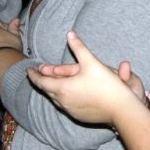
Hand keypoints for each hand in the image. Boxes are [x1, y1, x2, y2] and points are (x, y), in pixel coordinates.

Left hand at [27, 31, 141, 123]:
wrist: (120, 109)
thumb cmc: (106, 85)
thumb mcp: (92, 62)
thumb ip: (79, 47)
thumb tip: (70, 33)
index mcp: (63, 88)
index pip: (41, 81)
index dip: (33, 75)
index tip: (28, 70)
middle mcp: (63, 101)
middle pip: (47, 90)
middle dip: (42, 80)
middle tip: (39, 73)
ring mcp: (70, 110)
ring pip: (56, 99)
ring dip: (52, 89)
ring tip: (52, 83)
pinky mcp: (79, 116)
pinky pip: (65, 105)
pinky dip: (63, 97)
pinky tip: (68, 94)